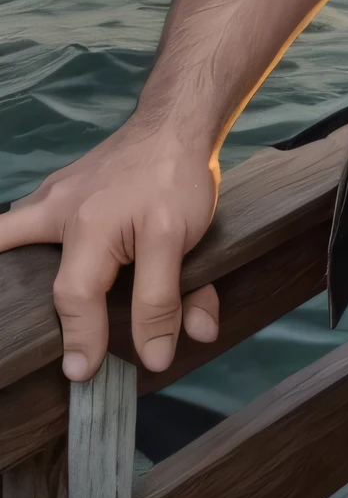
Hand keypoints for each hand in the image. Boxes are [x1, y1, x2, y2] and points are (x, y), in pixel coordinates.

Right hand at [0, 116, 221, 381]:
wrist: (176, 123)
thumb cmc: (177, 180)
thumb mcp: (179, 240)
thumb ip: (166, 299)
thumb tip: (156, 358)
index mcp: (91, 228)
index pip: (76, 299)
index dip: (82, 340)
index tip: (83, 374)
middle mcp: (60, 210)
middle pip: (11, 244)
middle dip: (8, 285)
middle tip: (15, 328)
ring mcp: (55, 196)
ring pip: (12, 228)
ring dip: (5, 252)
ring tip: (8, 293)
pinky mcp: (59, 190)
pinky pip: (26, 218)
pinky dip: (15, 237)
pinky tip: (20, 260)